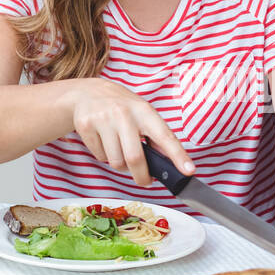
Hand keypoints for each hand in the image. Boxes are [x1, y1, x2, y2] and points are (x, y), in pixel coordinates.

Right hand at [70, 78, 193, 185]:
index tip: (189, 170)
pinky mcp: (86, 126)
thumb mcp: (142, 113)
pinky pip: (100, 157)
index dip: (178, 155)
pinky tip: (105, 142)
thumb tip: (170, 163)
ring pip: (116, 162)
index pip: (164, 136)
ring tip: (121, 152)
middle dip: (142, 176)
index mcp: (144, 111)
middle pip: (135, 158)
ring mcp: (103, 119)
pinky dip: (105, 157)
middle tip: (145, 181)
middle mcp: (124, 114)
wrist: (88, 92)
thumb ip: (155, 135)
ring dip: (121, 166)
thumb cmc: (122, 106)